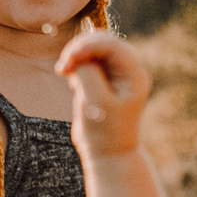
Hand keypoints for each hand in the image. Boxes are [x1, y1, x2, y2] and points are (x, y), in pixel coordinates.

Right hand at [57, 30, 150, 159]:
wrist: (106, 154)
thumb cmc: (104, 131)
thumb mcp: (95, 102)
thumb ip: (88, 74)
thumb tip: (78, 57)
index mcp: (134, 75)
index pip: (112, 46)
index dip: (89, 45)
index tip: (69, 58)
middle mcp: (127, 70)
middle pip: (103, 42)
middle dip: (80, 49)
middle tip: (63, 66)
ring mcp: (115, 74)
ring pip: (93, 49)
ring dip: (76, 56)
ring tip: (65, 74)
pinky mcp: (102, 79)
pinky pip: (87, 61)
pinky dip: (76, 65)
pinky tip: (70, 80)